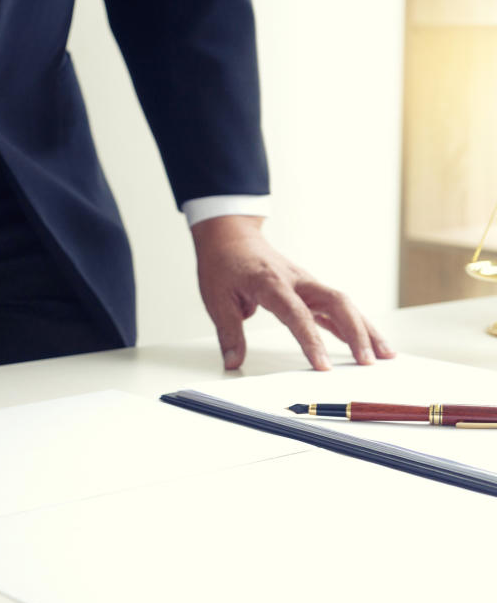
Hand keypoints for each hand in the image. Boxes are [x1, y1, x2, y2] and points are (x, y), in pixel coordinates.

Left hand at [191, 216, 394, 370]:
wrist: (231, 237)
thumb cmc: (224, 264)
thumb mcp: (216, 299)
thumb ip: (229, 333)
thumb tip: (234, 362)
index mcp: (272, 283)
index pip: (297, 314)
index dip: (312, 341)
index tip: (323, 366)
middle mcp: (297, 281)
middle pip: (337, 303)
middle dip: (356, 333)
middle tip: (368, 362)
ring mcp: (307, 284)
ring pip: (344, 304)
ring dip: (365, 330)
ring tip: (385, 355)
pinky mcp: (309, 290)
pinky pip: (336, 308)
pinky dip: (352, 326)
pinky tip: (366, 345)